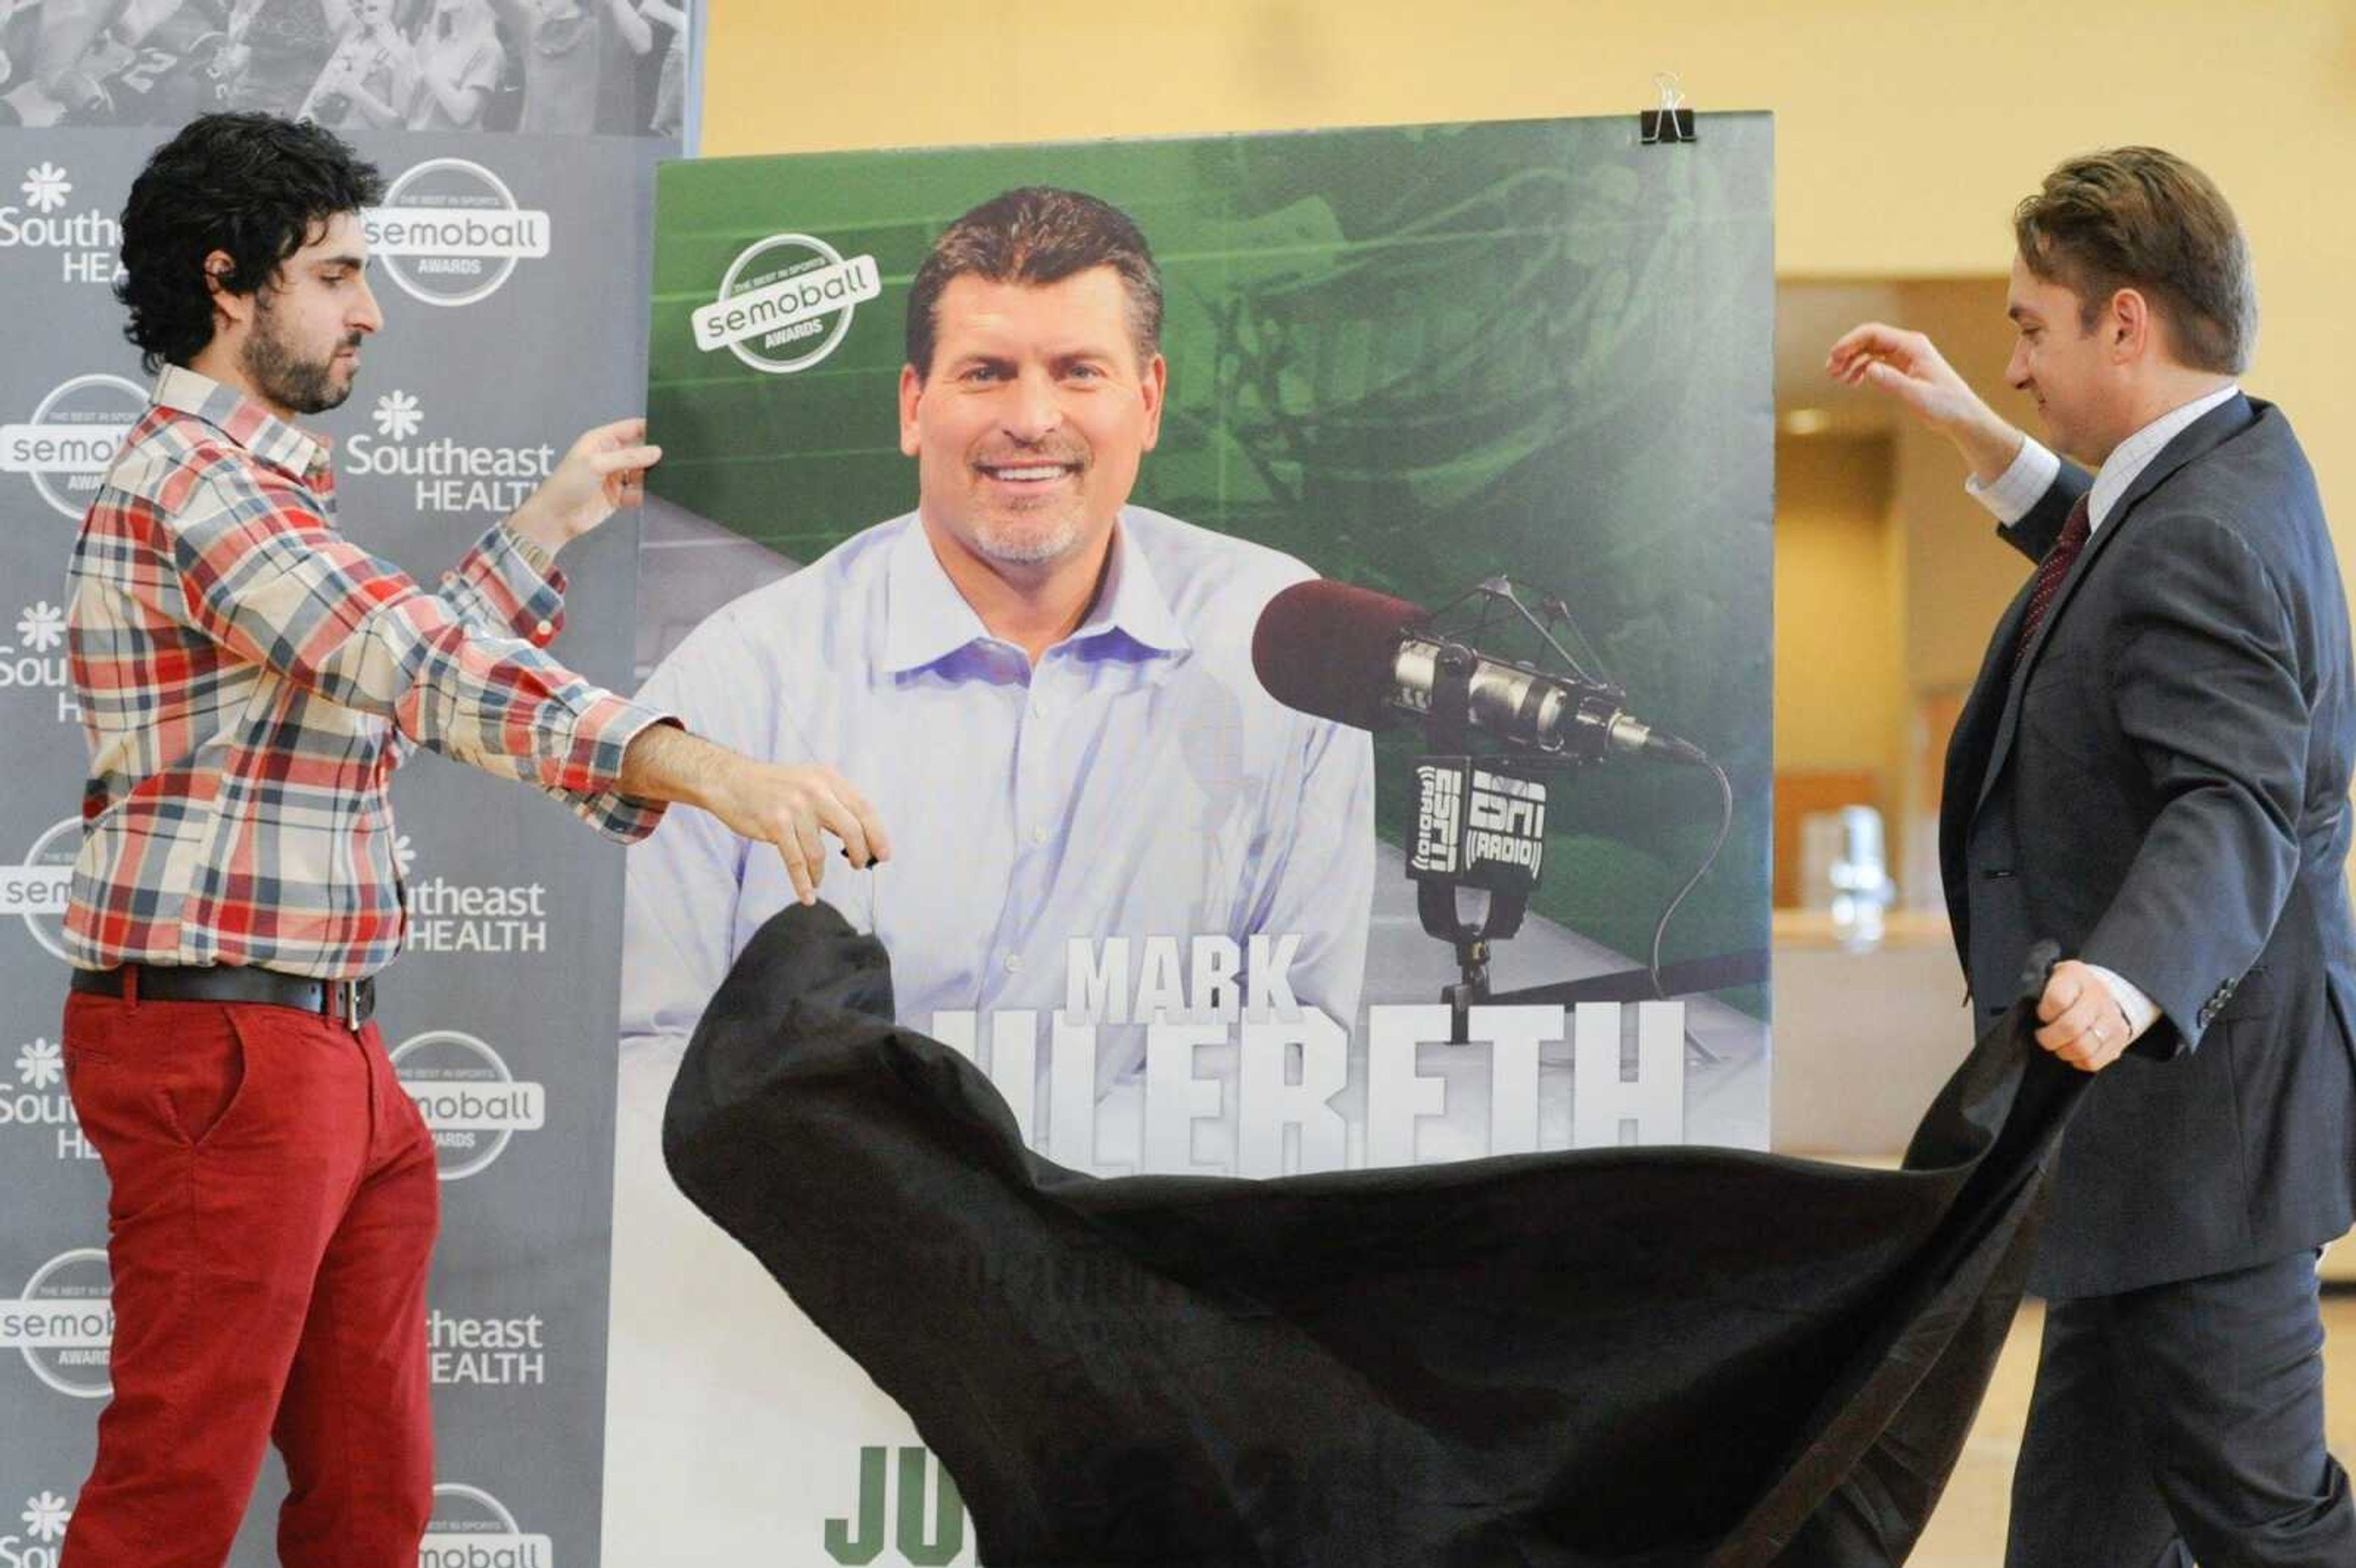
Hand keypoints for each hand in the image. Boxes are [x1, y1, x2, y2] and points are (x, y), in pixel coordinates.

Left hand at [507, 417, 659, 554]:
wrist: (556, 518)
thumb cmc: (569, 483)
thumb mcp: (597, 464)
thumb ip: (629, 457)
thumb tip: (657, 451)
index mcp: (602, 441)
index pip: (631, 429)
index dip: (650, 428)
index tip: (673, 431)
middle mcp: (610, 457)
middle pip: (640, 451)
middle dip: (655, 454)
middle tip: (679, 456)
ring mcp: (615, 477)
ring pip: (641, 473)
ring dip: (653, 475)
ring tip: (673, 475)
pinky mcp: (618, 497)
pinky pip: (638, 492)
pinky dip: (646, 493)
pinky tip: (658, 493)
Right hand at [706, 758, 891, 906]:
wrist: (731, 780)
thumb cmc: (774, 787)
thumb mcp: (810, 784)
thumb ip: (834, 806)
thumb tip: (861, 839)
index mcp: (828, 779)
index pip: (864, 809)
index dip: (877, 835)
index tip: (883, 854)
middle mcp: (815, 791)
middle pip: (851, 830)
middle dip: (860, 853)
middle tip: (859, 865)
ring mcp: (794, 808)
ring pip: (820, 852)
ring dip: (821, 872)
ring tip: (819, 880)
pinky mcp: (775, 825)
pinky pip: (796, 862)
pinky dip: (803, 883)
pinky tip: (808, 895)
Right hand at [1825, 322, 2024, 482]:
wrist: (1963, 417)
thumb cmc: (1946, 406)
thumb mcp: (1917, 395)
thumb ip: (1892, 381)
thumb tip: (1868, 369)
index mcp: (1913, 345)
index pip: (1873, 333)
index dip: (1849, 342)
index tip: (1833, 357)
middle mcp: (1908, 346)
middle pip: (1868, 339)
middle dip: (1846, 352)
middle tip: (1830, 371)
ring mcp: (1905, 356)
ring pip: (1869, 351)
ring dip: (1851, 361)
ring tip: (1836, 378)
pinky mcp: (1903, 368)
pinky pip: (1876, 362)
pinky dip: (1860, 369)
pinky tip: (1851, 382)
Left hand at [2035, 960, 2133, 1072]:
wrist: (2105, 992)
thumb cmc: (2068, 988)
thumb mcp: (2052, 977)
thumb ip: (2038, 990)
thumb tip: (2024, 1010)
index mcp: (2076, 976)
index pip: (2057, 1000)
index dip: (2044, 1013)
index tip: (2041, 1015)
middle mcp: (2098, 996)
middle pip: (2070, 1027)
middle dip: (2049, 1037)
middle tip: (2043, 1035)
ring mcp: (2112, 1019)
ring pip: (2082, 1047)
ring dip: (2063, 1051)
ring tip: (2058, 1044)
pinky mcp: (2119, 1040)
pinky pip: (2092, 1062)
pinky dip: (2077, 1061)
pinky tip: (2072, 1051)